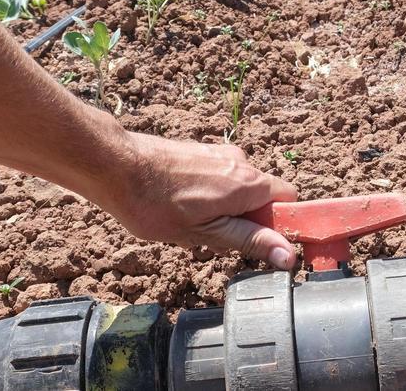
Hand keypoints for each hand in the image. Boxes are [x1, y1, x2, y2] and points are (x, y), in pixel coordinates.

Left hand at [100, 131, 298, 269]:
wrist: (115, 166)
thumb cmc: (155, 204)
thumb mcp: (206, 233)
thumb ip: (249, 241)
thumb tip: (287, 254)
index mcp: (248, 183)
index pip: (290, 201)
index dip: (281, 224)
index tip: (263, 244)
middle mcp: (240, 162)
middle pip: (263, 196)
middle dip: (248, 220)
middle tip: (216, 239)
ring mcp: (219, 153)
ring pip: (239, 188)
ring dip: (227, 209)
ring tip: (192, 224)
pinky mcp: (200, 152)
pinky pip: (220, 177)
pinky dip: (211, 195)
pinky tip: (181, 207)